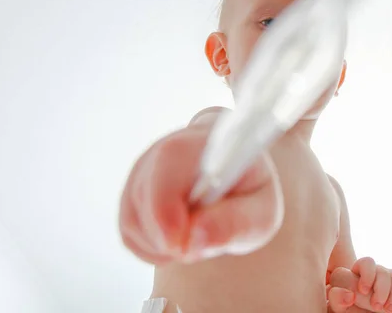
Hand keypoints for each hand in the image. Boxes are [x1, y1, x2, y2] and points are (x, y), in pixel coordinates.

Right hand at [118, 124, 283, 264]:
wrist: (232, 171)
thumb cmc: (248, 187)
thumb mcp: (262, 208)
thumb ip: (236, 223)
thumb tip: (194, 239)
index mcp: (202, 142)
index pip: (169, 162)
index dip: (165, 207)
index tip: (180, 246)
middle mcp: (164, 150)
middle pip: (144, 197)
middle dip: (168, 238)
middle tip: (202, 248)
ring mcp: (142, 170)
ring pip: (133, 220)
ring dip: (163, 246)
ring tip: (197, 238)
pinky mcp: (132, 192)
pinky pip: (129, 231)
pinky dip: (152, 249)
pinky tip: (179, 240)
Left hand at [327, 257, 391, 312]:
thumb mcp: (347, 312)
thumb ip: (338, 300)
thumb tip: (342, 291)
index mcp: (353, 280)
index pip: (365, 263)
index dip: (367, 274)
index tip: (364, 291)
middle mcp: (370, 278)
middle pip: (380, 268)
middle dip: (381, 288)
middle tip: (377, 306)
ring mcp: (386, 281)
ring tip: (390, 309)